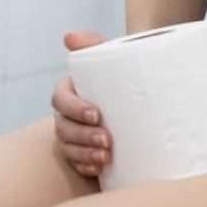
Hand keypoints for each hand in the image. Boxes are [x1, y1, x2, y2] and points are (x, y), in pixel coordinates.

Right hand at [52, 31, 111, 178]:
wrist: (145, 98)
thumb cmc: (125, 74)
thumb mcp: (113, 57)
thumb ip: (94, 44)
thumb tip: (69, 37)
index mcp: (71, 90)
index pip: (61, 99)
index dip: (75, 108)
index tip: (97, 114)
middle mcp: (68, 113)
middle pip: (63, 127)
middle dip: (83, 135)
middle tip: (107, 140)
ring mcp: (74, 134)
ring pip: (68, 147)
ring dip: (85, 154)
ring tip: (106, 157)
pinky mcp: (84, 152)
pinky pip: (76, 164)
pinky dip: (86, 167)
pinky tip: (98, 170)